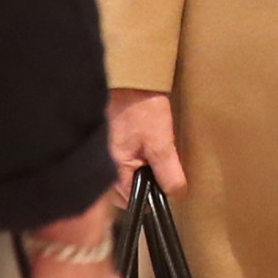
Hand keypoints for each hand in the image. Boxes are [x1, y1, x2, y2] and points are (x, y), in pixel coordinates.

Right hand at [109, 88, 185, 205]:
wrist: (129, 78)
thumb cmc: (142, 107)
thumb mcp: (161, 141)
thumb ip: (167, 171)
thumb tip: (175, 192)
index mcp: (114, 168)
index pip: (130, 200)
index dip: (149, 196)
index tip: (161, 187)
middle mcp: (102, 164)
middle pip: (123, 190)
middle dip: (141, 184)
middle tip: (158, 169)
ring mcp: (102, 153)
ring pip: (121, 174)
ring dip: (136, 171)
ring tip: (150, 155)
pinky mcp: (105, 142)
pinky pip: (118, 160)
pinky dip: (131, 158)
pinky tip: (141, 146)